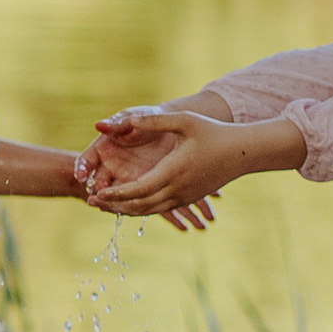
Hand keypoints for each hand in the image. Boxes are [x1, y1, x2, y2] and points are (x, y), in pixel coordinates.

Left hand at [86, 107, 282, 223]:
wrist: (242, 152)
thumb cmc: (213, 132)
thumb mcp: (184, 121)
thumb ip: (155, 121)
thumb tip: (128, 120)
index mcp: (172, 171)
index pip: (138, 190)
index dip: (116, 194)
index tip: (97, 193)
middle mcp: (177, 189)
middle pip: (139, 205)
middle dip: (113, 205)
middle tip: (90, 202)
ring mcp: (184, 196)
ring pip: (149, 210)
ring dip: (125, 210)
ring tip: (104, 206)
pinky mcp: (188, 198)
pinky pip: (160, 208)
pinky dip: (141, 209)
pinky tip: (127, 204)